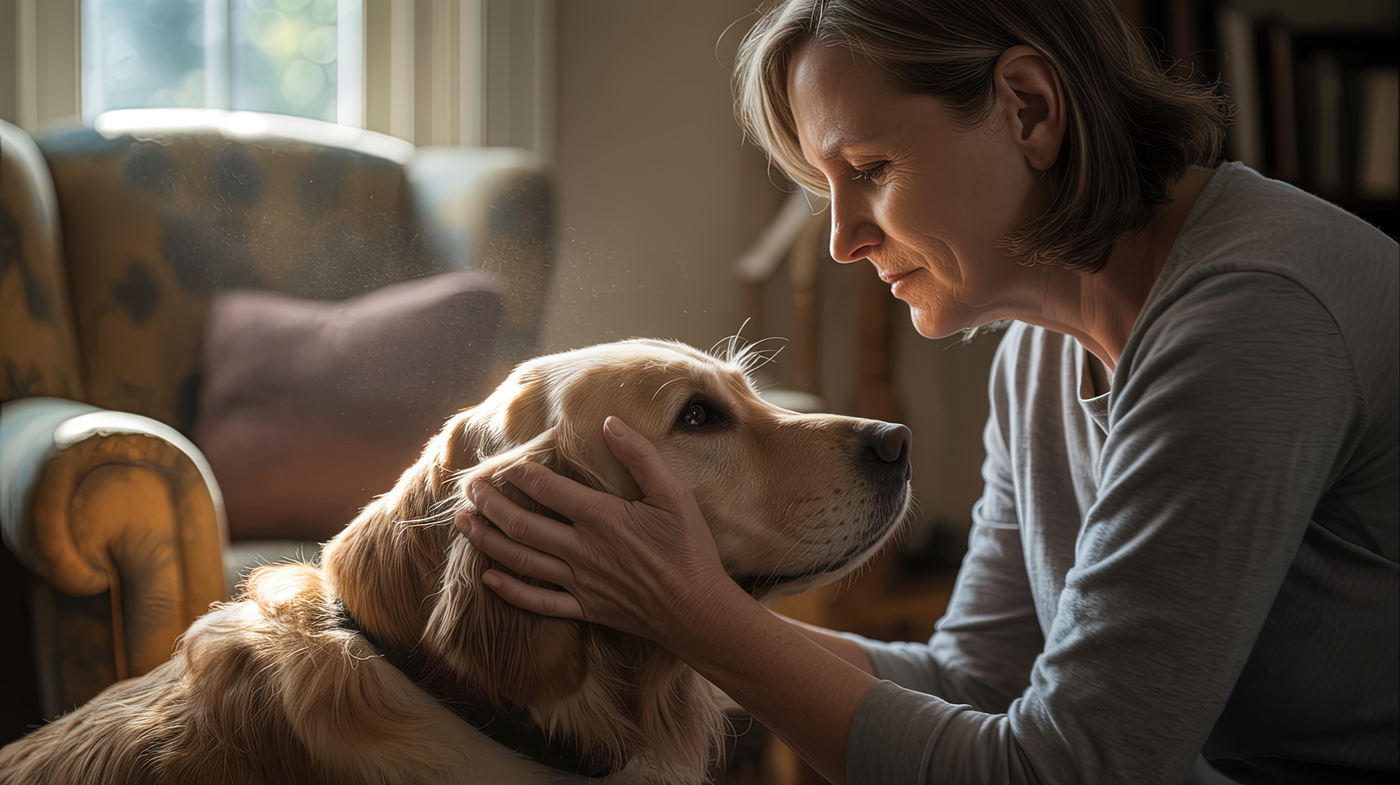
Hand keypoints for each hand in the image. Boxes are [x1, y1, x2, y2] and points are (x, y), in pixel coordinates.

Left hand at [456, 416, 737, 645]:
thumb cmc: (690, 550)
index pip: (548, 490)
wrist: (698, 611)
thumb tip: (611, 423)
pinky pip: (538, 602)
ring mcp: (580, 582)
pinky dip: (510, 591)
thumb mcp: (674, 495)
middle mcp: (582, 550)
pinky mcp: (585, 608)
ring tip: (463, 523)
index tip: (505, 464)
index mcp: (602, 518)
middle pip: (523, 525)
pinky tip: (488, 578)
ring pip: (521, 560)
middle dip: (491, 505)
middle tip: (470, 488)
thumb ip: (641, 457)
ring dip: (488, 540)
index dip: (521, 475)